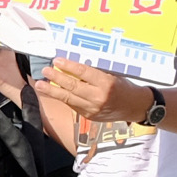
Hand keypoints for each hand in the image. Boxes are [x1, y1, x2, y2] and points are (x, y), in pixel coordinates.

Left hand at [31, 59, 153, 139]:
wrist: (135, 107)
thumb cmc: (124, 87)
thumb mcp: (112, 75)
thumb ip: (93, 74)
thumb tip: (71, 67)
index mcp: (106, 83)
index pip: (83, 72)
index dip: (68, 66)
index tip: (57, 61)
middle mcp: (99, 97)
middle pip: (73, 86)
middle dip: (56, 78)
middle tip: (45, 71)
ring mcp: (93, 109)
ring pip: (69, 98)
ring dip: (52, 91)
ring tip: (40, 85)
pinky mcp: (89, 116)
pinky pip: (73, 105)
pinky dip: (62, 98)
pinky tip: (53, 92)